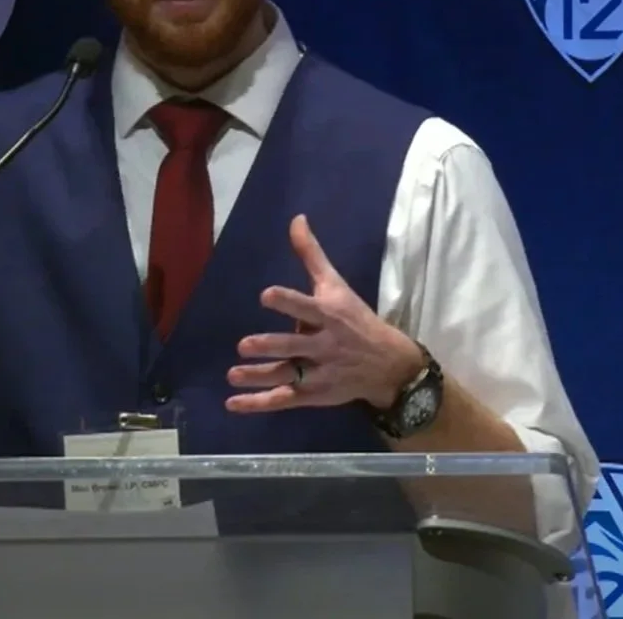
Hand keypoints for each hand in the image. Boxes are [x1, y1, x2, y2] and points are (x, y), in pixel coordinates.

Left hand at [226, 214, 423, 412]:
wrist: (389, 365)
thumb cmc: (355, 319)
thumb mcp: (336, 285)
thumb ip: (312, 254)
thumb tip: (296, 218)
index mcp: (328, 315)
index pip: (306, 307)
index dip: (287, 302)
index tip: (266, 295)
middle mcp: (324, 345)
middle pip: (295, 346)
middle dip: (271, 347)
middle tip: (244, 345)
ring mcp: (319, 372)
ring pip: (287, 375)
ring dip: (259, 377)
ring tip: (233, 375)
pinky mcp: (313, 394)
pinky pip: (284, 399)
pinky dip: (259, 403)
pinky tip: (233, 403)